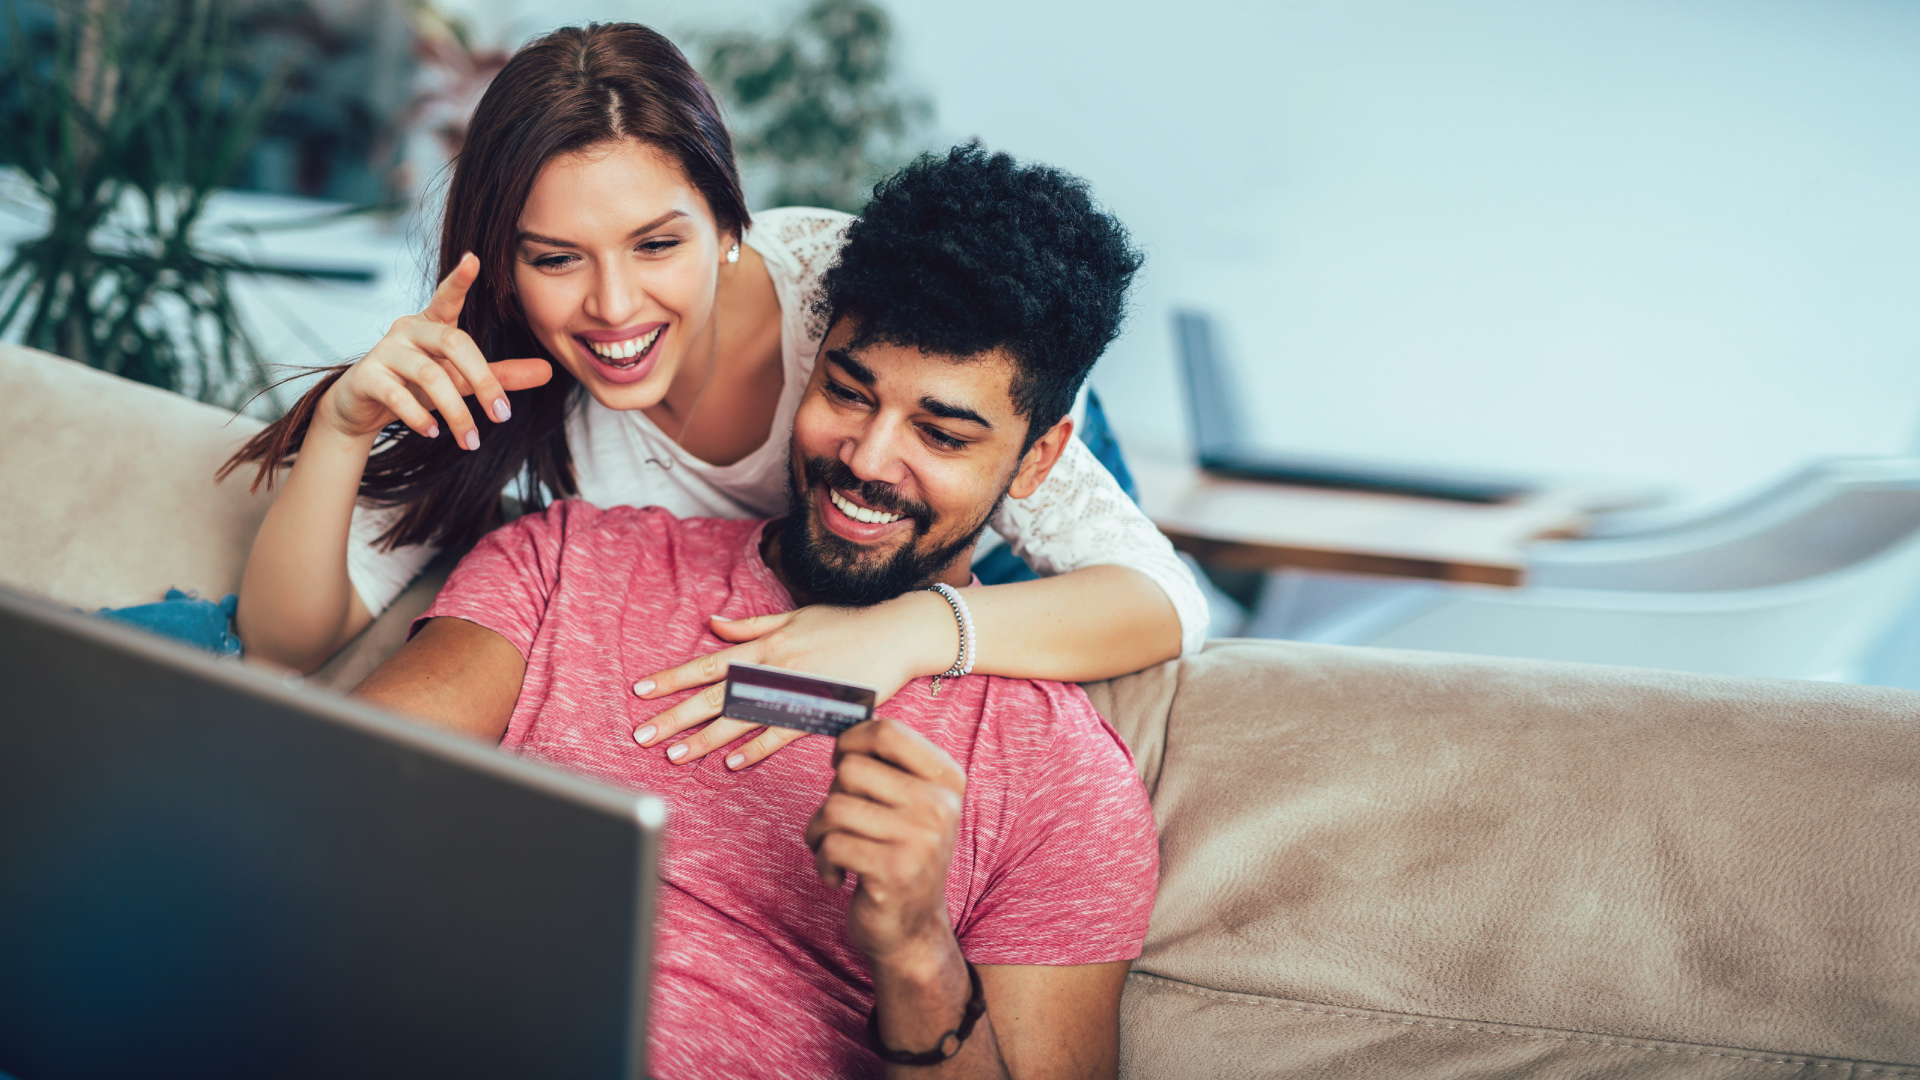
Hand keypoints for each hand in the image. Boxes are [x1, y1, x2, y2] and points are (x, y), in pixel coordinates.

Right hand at [317, 252, 550, 448]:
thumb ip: (500, 375)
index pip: (447, 296)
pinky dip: (419, 416)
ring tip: (471, 440)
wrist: (363, 408)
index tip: (474, 259)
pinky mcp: (367, 376)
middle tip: (502, 415)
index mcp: (432, 323)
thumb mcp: (461, 379)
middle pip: (455, 342)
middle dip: (484, 380)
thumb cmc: (415, 385)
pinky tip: (432, 432)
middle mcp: (408, 329)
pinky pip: (397, 394)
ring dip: (456, 412)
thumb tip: (548, 371)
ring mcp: (385, 351)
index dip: (460, 279)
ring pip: (430, 375)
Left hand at [630, 592, 955, 769]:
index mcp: (764, 646)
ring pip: (740, 718)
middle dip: (674, 715)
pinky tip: (730, 764)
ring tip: (675, 755)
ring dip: (705, 738)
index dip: (672, 677)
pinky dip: (755, 748)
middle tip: (642, 734)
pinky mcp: (818, 711)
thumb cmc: (845, 624)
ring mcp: (795, 691)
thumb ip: (752, 626)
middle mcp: (773, 668)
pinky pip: (780, 733)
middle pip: (713, 696)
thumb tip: (715, 623)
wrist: (894, 634)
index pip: (707, 664)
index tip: (642, 690)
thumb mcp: (794, 616)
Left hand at [804, 719, 965, 963]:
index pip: (887, 732)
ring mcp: (920, 838)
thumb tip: (847, 724)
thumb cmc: (899, 856)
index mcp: (948, 779)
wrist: (912, 930)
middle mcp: (941, 805)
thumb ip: (888, 765)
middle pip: (851, 769)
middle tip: (842, 823)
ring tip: (832, 849)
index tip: (841, 764)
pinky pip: (831, 844)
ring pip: (834, 807)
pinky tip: (837, 876)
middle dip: (831, 796)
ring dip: (819, 832)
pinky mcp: (894, 871)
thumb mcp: (910, 804)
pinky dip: (822, 862)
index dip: (850, 741)